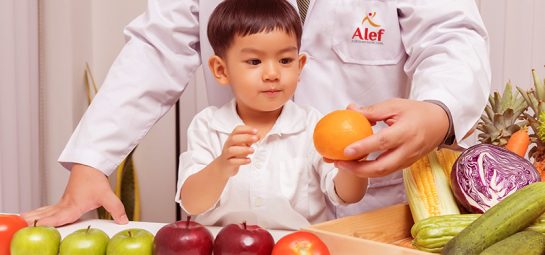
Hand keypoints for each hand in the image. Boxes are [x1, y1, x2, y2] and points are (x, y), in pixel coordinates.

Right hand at [21, 164, 127, 226]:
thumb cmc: (95, 179)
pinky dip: (39, 213)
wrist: (90, 165)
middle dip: (34, 222)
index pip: (58, 218)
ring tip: (20, 221)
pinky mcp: (63, 201)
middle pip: (46, 216)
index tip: (37, 227)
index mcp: (73, 206)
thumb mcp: (107, 195)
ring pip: (45, 212)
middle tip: (21, 225)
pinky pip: (48, 210)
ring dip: (33, 217)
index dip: (48, 223)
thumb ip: (116, 208)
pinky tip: (32, 217)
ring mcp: (62, 203)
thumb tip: (123, 221)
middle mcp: (65, 205)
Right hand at [218, 125, 258, 175]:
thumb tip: (258, 136)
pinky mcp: (227, 163)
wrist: (224, 166)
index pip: (237, 130)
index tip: (256, 131)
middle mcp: (228, 145)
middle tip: (256, 138)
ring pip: (231, 150)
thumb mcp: (242, 145)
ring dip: (243, 149)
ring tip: (253, 150)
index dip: (246, 129)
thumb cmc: (235, 154)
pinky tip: (249, 160)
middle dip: (245, 137)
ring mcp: (226, 154)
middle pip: (233, 139)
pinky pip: (232, 162)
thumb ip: (249, 140)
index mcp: (232, 138)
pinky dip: (241, 161)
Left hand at [331, 98, 448, 177]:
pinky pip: (385, 171)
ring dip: (360, 172)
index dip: (363, 148)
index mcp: (406, 132)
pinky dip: (368, 170)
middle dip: (357, 169)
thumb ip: (372, 111)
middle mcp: (408, 150)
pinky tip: (354, 163)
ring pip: (382, 173)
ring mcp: (407, 160)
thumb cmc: (416, 112)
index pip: (382, 142)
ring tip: (341, 164)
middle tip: (338, 162)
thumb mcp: (395, 105)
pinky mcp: (405, 165)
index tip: (345, 150)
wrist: (440, 123)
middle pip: (381, 167)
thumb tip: (350, 110)